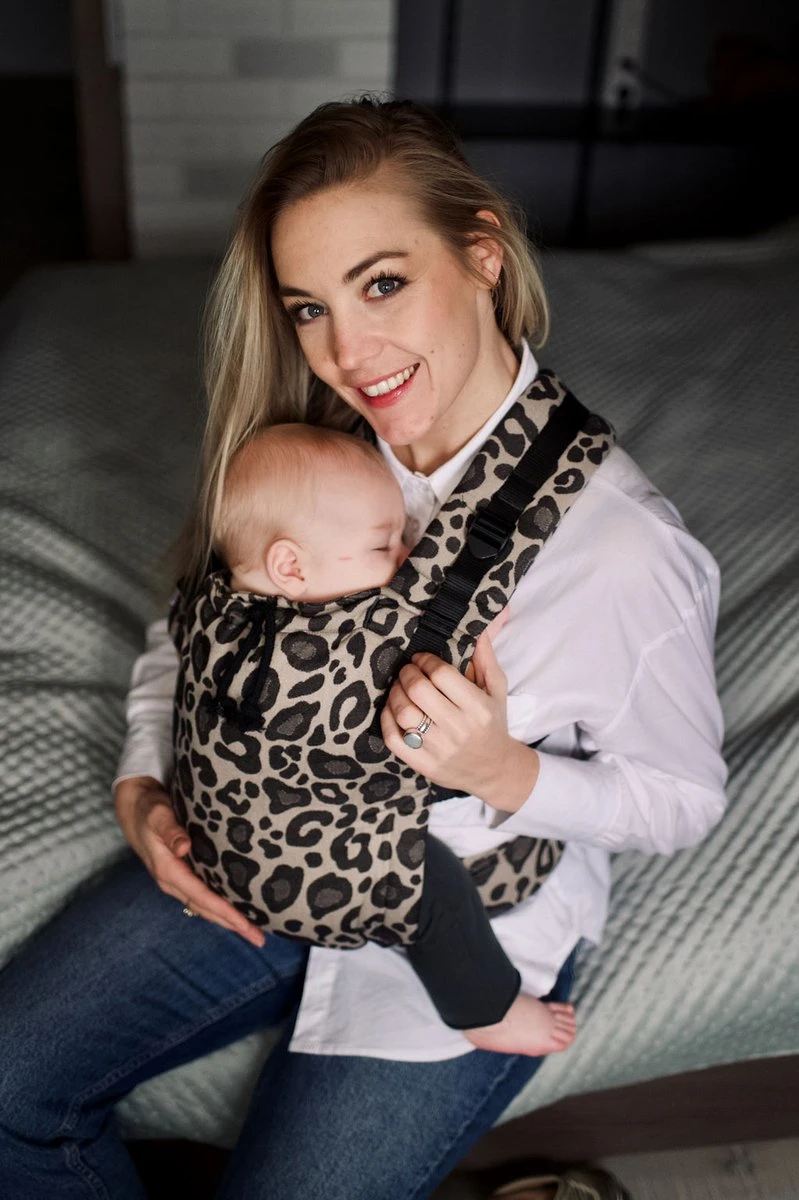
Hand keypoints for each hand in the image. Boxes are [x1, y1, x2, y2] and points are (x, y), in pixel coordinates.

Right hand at [113, 775, 264, 946]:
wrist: (135, 809)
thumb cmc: (148, 810)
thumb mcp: (157, 816)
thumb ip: (170, 830)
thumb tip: (183, 847)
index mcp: (168, 871)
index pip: (202, 897)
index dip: (224, 912)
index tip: (245, 924)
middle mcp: (173, 881)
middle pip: (206, 909)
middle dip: (232, 924)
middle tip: (259, 939)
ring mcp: (177, 881)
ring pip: (205, 906)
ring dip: (228, 919)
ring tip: (253, 931)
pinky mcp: (183, 875)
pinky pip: (204, 897)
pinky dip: (220, 907)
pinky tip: (236, 910)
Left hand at [380, 630, 538, 810]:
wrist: (494, 770)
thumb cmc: (493, 722)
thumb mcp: (497, 689)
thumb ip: (485, 657)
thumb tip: (479, 625)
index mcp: (478, 707)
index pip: (441, 674)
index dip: (426, 660)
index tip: (421, 658)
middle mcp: (458, 728)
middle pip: (418, 690)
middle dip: (407, 673)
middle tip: (408, 670)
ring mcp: (439, 748)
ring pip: (403, 712)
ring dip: (395, 693)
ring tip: (400, 687)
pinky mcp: (423, 763)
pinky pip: (393, 737)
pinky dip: (387, 718)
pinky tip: (393, 709)